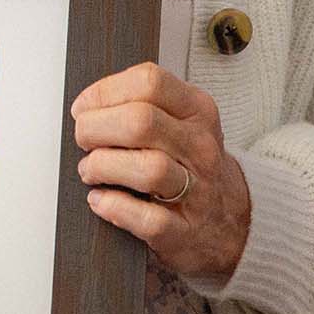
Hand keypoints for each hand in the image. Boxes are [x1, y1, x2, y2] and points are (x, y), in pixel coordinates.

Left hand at [72, 62, 252, 281]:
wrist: (230, 219)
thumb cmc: (189, 165)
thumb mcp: (179, 121)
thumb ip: (139, 104)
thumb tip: (85, 106)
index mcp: (196, 111)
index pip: (149, 82)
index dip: (105, 92)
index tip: (84, 108)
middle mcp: (199, 147)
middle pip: (140, 123)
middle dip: (95, 129)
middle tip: (84, 140)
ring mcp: (197, 191)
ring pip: (148, 169)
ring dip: (103, 167)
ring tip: (90, 171)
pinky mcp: (184, 231)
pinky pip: (149, 219)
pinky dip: (115, 208)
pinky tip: (100, 201)